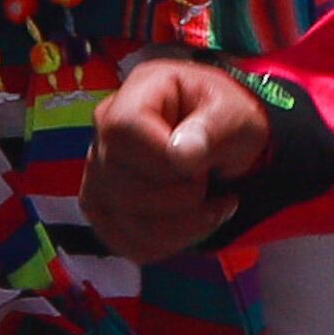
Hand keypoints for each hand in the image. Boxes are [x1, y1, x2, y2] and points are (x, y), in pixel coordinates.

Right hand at [80, 53, 268, 262]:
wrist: (224, 143)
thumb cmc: (228, 120)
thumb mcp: (236, 114)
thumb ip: (213, 129)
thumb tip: (181, 155)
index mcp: (139, 91)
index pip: (123, 130)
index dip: (162, 159)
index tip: (202, 165)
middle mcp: (104, 129)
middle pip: (123, 184)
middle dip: (181, 196)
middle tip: (210, 181)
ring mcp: (97, 171)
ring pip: (125, 219)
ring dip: (182, 224)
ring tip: (210, 204)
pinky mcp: (101, 207)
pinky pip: (127, 242)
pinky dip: (169, 243)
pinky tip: (192, 223)